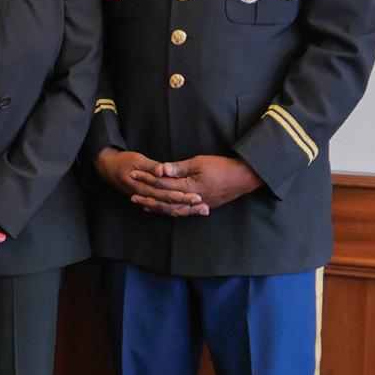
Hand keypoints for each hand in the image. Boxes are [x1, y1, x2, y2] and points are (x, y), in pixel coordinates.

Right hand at [94, 147, 207, 216]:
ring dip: (184, 210)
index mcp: (142, 186)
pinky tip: (185, 211)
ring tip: (201, 211)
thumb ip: (151, 166)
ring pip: (166, 209)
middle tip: (204, 207)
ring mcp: (145, 199)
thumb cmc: (122, 161)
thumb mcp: (136, 159)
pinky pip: (161, 208)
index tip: (197, 196)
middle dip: (187, 206)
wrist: (106, 168)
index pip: (165, 194)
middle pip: (169, 205)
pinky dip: (174, 210)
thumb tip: (163, 170)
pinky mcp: (146, 199)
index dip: (181, 196)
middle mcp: (145, 196)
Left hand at [132, 155, 261, 210]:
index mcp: (188, 188)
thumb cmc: (221, 167)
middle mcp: (191, 200)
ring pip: (172, 209)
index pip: (163, 183)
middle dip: (147, 197)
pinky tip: (162, 209)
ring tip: (142, 205)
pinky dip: (170, 211)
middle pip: (164, 200)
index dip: (147, 179)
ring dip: (156, 207)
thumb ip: (178, 168)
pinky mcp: (201, 206)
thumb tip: (160, 169)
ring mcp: (196, 205)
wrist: (243, 178)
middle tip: (131, 196)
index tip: (134, 174)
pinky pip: (181, 212)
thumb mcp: (199, 162)